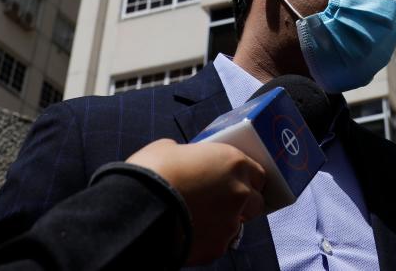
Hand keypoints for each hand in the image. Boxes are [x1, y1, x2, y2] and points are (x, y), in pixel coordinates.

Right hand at [127, 139, 265, 263]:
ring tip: (196, 221)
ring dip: (223, 223)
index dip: (247, 179)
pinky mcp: (216, 248)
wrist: (137, 208)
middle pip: (256, 202)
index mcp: (233, 163)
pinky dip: (207, 240)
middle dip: (242, 204)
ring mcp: (230, 223)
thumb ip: (190, 156)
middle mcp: (240, 192)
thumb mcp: (170, 149)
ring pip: (236, 226)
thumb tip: (186, 161)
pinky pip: (218, 244)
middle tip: (219, 204)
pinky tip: (187, 234)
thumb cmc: (152, 172)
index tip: (235, 183)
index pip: (258, 174)